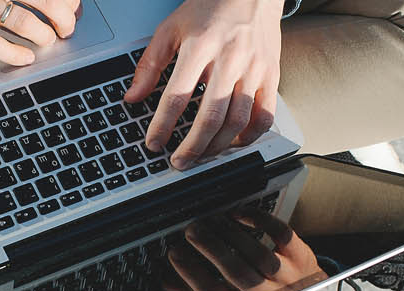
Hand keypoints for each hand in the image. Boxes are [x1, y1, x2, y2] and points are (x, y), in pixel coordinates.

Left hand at [124, 0, 283, 169]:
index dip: (163, 125)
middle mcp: (230, 59)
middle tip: (178, 162)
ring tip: (201, 156)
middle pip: (210, 116)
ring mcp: (254, 69)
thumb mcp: (172, 28)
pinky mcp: (271, 75)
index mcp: (200, 46)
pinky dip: (250, 135)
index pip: (178, 95)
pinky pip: (265, 115)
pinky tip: (234, 142)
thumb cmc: (212, 7)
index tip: (153, 142)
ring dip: (217, 146)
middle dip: (192, 146)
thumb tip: (132, 96)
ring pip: (238, 120)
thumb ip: (150, 64)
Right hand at [164, 210, 325, 290]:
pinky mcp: (301, 256)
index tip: (175, 253)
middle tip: (192, 230)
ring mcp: (288, 277)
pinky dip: (259, 220)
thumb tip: (166, 281)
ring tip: (212, 220)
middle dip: (209, 248)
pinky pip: (281, 235)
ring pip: (256, 254)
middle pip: (235, 273)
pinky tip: (240, 214)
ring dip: (230, 233)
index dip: (190, 273)